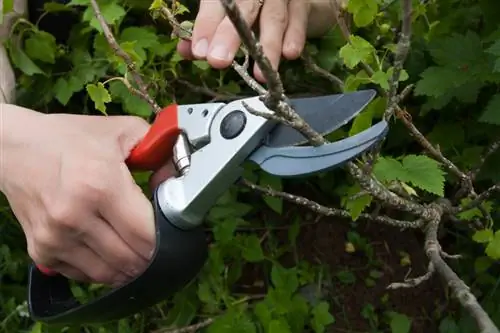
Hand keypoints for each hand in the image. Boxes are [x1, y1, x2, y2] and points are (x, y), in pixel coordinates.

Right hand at [0, 105, 171, 286]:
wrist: (14, 150)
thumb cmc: (69, 139)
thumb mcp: (119, 131)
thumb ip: (157, 148)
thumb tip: (178, 176)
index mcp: (100, 185)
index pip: (146, 234)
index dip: (167, 238)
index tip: (173, 231)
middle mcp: (75, 217)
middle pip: (131, 259)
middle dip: (153, 256)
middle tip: (161, 244)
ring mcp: (56, 238)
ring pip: (109, 274)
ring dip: (131, 268)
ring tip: (140, 253)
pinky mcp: (41, 251)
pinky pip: (85, 275)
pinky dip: (104, 270)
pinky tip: (112, 253)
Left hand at [176, 0, 339, 82]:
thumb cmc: (253, 6)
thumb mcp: (226, 15)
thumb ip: (206, 31)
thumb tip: (187, 51)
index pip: (215, 2)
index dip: (206, 25)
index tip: (199, 51)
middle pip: (242, 7)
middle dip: (229, 36)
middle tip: (218, 61)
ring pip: (274, 17)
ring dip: (267, 47)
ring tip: (259, 73)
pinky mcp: (302, 2)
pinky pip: (299, 18)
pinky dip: (295, 36)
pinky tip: (290, 53)